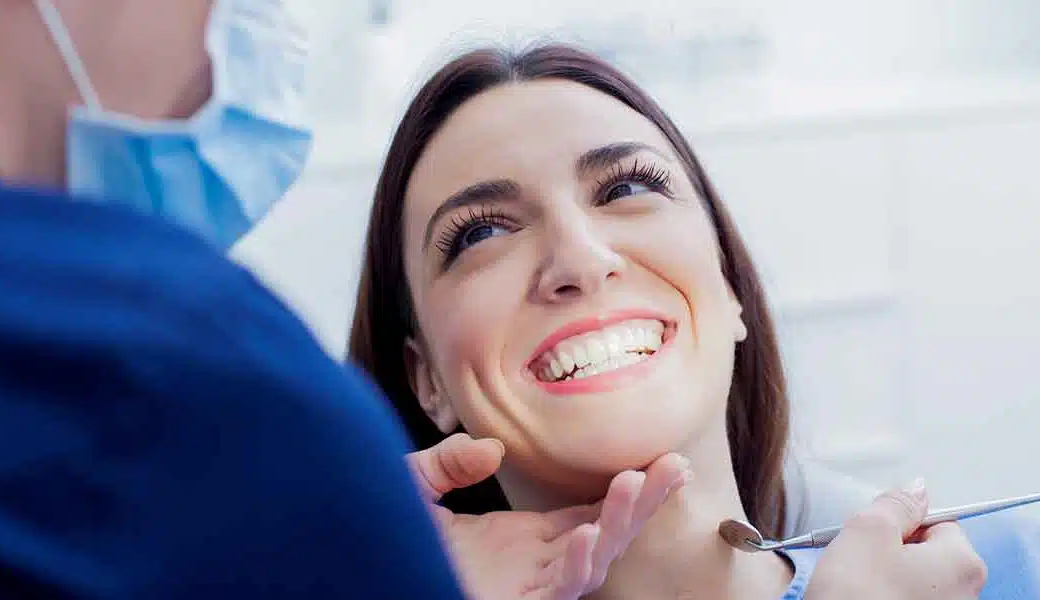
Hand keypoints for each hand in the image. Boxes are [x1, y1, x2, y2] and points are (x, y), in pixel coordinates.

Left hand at [406, 434, 690, 599]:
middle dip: (644, 502)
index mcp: (522, 540)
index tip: (660, 458)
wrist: (361, 573)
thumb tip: (492, 449)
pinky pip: (557, 591)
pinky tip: (588, 534)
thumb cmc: (387, 543)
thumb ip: (448, 463)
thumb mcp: (414, 488)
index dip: (626, 489)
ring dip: (619, 524)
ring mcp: (527, 588)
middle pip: (606, 532)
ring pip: (592, 561)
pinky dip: (577, 564)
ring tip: (635, 483)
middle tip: (677, 465)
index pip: (589, 511)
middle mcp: (534, 565)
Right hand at [805, 480, 988, 599]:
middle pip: (928, 554)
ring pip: (913, 582)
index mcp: (963, 564)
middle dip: (893, 553)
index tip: (877, 536)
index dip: (900, 524)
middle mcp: (966, 596)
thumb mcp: (868, 530)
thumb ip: (896, 503)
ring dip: (885, 580)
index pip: (937, 521)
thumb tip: (916, 489)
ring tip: (859, 589)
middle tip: (863, 563)